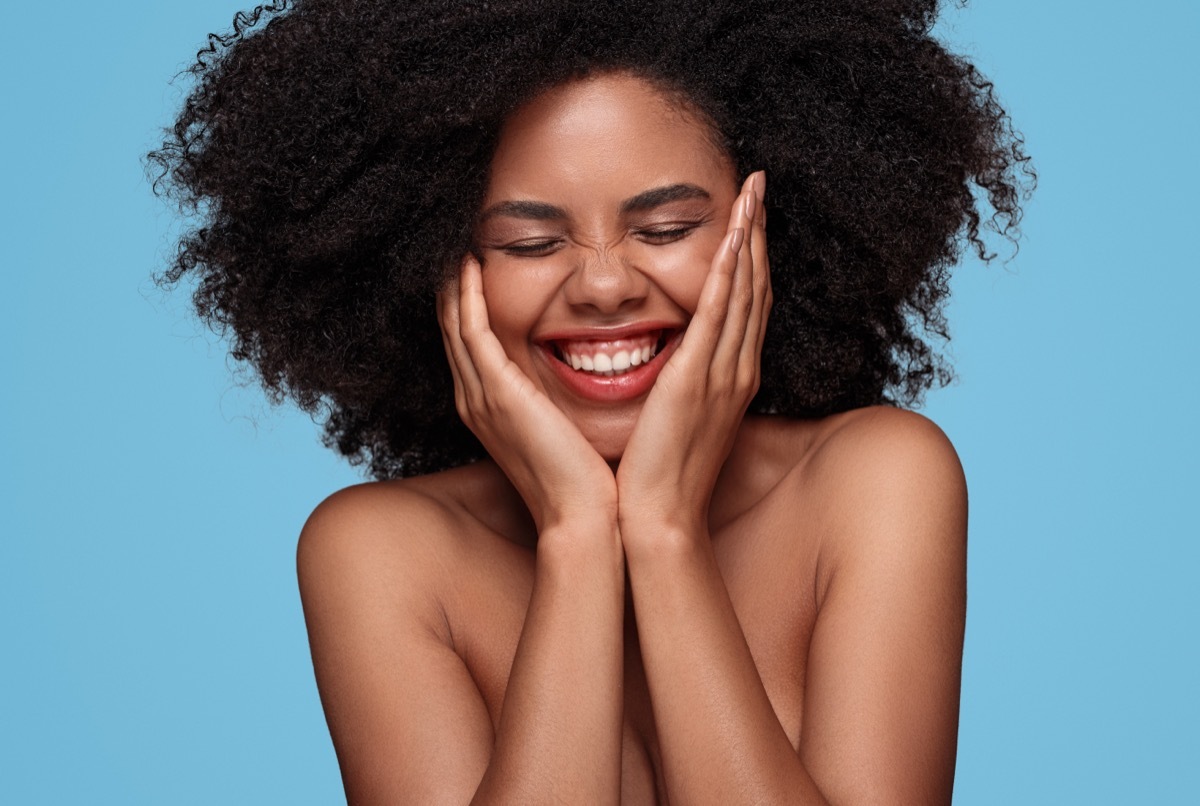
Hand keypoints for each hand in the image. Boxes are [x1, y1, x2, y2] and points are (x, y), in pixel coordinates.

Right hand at [438, 254, 617, 532]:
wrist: (586, 518)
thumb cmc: (587, 481)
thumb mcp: (565, 431)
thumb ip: (560, 401)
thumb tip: (583, 378)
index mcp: (493, 409)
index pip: (471, 344)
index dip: (468, 304)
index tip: (477, 267)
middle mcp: (478, 400)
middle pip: (453, 329)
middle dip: (453, 287)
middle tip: (458, 244)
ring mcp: (483, 396)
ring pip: (455, 324)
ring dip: (453, 282)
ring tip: (457, 244)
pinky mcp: (499, 392)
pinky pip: (471, 330)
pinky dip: (465, 296)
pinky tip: (467, 265)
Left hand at [616, 171, 770, 536]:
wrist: (657, 519)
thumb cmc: (660, 475)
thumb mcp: (677, 419)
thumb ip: (681, 383)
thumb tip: (671, 359)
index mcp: (730, 378)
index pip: (746, 304)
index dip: (750, 257)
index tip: (747, 216)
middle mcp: (736, 370)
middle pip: (755, 287)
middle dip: (757, 233)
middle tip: (758, 186)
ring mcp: (723, 374)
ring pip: (745, 291)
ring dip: (749, 238)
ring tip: (752, 192)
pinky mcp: (697, 379)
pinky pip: (720, 315)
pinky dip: (730, 273)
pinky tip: (733, 237)